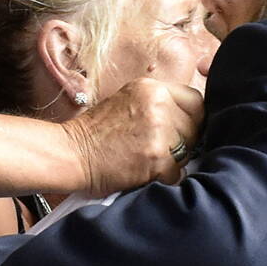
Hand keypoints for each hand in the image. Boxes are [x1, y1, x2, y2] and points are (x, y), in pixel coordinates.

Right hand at [62, 79, 202, 194]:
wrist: (71, 153)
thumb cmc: (95, 131)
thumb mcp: (128, 100)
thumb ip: (158, 103)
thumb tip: (188, 118)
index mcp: (152, 88)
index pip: (195, 100)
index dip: (192, 117)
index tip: (182, 129)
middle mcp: (158, 105)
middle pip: (195, 126)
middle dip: (184, 141)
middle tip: (163, 150)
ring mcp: (159, 131)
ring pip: (188, 150)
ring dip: (175, 160)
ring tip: (151, 161)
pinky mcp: (156, 158)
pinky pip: (177, 172)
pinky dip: (165, 177)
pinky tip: (147, 174)